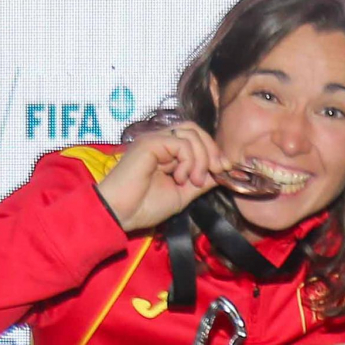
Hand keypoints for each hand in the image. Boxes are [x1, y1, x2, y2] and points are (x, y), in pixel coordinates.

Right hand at [95, 121, 239, 231]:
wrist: (120, 214)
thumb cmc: (144, 206)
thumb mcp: (183, 193)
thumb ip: (201, 180)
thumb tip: (223, 171)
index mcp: (166, 152)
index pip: (196, 138)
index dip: (213, 151)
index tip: (224, 170)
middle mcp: (160, 141)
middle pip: (195, 130)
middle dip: (212, 150)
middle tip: (216, 172)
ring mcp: (154, 140)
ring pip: (191, 134)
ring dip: (201, 159)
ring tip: (193, 181)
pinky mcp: (150, 143)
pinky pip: (181, 143)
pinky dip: (188, 161)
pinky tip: (179, 178)